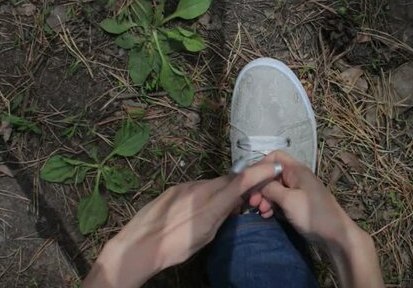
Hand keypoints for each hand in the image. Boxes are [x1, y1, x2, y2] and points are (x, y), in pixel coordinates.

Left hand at [83, 163, 278, 287]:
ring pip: (212, 184)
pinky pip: (197, 187)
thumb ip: (222, 215)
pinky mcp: (174, 189)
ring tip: (215, 211)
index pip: (242, 180)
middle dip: (239, 186)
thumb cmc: (176, 247)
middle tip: (242, 201)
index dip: (260, 171)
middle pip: (228, 180)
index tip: (272, 165)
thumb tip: (234, 203)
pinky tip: (196, 210)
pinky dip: (204, 194)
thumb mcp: (207, 236)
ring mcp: (186, 186)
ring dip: (220, 192)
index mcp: (213, 202)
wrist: (139, 245)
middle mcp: (201, 188)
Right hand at [252, 151, 383, 287]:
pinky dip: (272, 205)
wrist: (335, 235)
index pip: (274, 157)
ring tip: (261, 211)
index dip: (260, 166)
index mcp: (296, 170)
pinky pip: (280, 199)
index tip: (249, 182)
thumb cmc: (312, 213)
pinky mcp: (298, 203)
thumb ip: (271, 188)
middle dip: (260, 187)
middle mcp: (296, 177)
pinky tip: (267, 215)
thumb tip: (258, 182)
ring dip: (265, 198)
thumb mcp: (288, 200)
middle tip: (253, 202)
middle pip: (272, 174)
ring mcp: (298, 190)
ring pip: (275, 188)